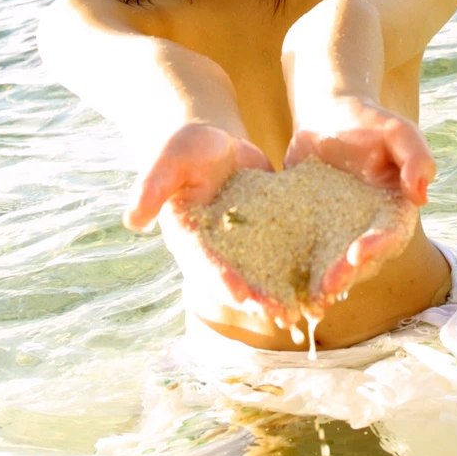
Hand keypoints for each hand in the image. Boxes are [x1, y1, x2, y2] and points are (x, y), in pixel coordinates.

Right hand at [124, 124, 288, 319]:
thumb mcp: (168, 161)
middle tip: (281, 314)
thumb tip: (132, 221)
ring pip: (262, 275)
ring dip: (282, 294)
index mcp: (188, 238)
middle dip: (257, 298)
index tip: (241, 295)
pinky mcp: (268, 233)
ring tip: (306, 311)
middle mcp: (215, 250)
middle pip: (236, 279)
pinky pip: (283, 255)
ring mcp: (242, 246)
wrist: (213, 141)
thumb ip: (151, 188)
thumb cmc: (184, 149)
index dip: (221, 279)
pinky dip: (300, 270)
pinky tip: (324, 284)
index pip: (203, 262)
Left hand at [285, 96, 432, 305]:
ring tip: (308, 296)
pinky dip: (295, 269)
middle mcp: (369, 228)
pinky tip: (278, 282)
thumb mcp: (396, 130)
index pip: (391, 235)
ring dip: (323, 282)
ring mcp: (339, 231)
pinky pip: (305, 252)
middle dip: (347, 275)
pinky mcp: (310, 229)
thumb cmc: (368, 121)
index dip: (377, 248)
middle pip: (363, 260)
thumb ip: (415, 156)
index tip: (358, 254)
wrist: (328, 115)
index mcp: (394, 210)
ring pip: (335, 265)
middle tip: (327, 286)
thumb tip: (421, 195)